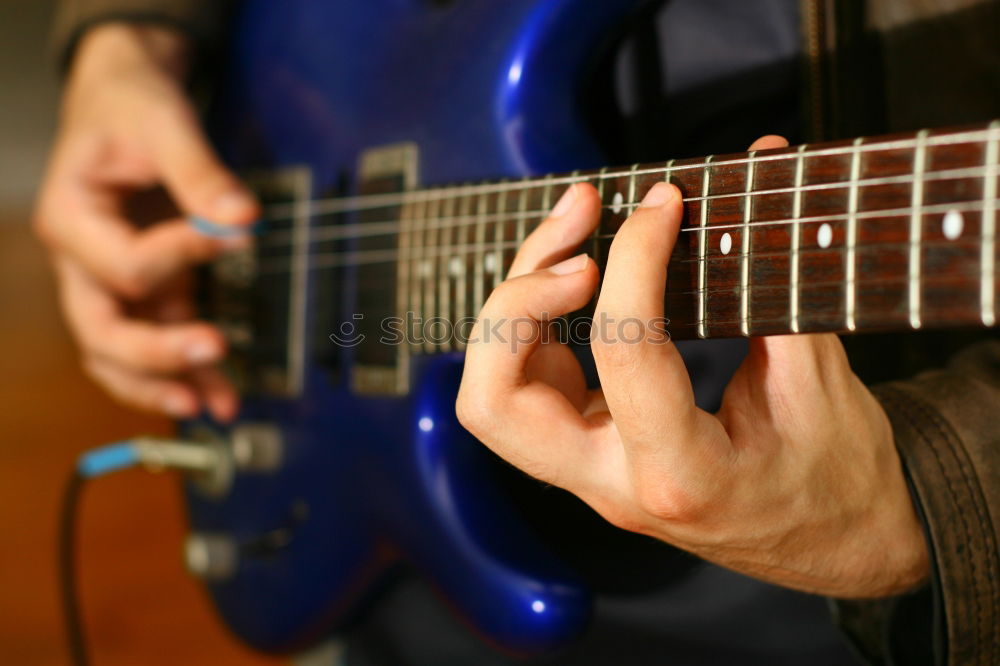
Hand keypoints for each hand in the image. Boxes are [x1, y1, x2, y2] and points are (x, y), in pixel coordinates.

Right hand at [34, 24, 258, 420]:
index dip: (183, 256)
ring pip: (120, 353)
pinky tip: (220, 394)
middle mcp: (82, 261)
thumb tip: (243, 218)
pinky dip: (186, 369)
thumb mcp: (165, 122)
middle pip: (103, 330)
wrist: (122, 102)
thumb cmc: (131, 107)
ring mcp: (111, 281)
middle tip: (213, 349)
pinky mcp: (146, 288)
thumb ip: (200, 172)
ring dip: (165, 382)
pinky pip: (157, 338)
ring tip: (215, 407)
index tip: (237, 232)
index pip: (126, 264)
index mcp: (71, 218)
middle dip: (156, 352)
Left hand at [457, 137, 929, 597]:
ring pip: (492, 393)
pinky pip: (524, 386)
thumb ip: (778, 284)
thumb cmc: (839, 479)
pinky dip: (535, 322)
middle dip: (516, 299)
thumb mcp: (825, 389)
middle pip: (493, 402)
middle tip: (581, 230)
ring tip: (576, 234)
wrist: (841, 547)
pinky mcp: (587, 454)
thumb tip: (758, 174)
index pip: (623, 351)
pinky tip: (582, 278)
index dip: (635, 260)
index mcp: (682, 474)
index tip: (665, 204)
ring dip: (514, 304)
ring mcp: (590, 474)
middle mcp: (613, 483)